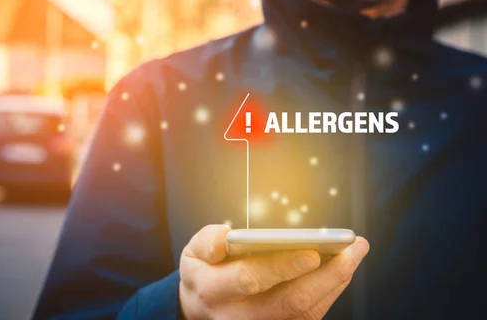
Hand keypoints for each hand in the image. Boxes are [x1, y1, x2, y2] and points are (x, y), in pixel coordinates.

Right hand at [179, 225, 369, 319]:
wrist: (201, 308)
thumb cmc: (204, 271)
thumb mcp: (193, 252)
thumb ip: (207, 242)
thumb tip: (226, 236)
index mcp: (213, 290)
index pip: (249, 280)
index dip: (281, 267)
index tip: (311, 252)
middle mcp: (238, 316)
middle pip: (289, 303)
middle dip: (326, 276)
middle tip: (351, 248)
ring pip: (305, 312)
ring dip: (335, 282)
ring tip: (354, 251)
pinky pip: (309, 315)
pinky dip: (329, 290)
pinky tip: (341, 268)